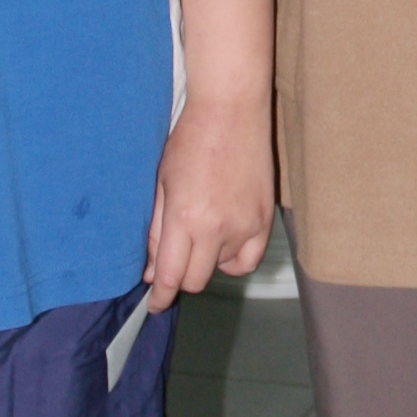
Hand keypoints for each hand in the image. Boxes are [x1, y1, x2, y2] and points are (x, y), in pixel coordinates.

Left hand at [146, 91, 273, 311]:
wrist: (230, 111)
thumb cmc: (191, 140)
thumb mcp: (161, 185)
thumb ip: (156, 232)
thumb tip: (152, 270)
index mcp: (185, 218)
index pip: (171, 277)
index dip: (161, 297)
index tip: (156, 304)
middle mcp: (217, 228)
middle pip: (195, 280)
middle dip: (181, 276)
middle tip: (175, 259)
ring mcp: (245, 225)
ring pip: (221, 268)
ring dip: (207, 259)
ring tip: (203, 228)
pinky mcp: (265, 219)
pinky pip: (249, 259)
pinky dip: (234, 258)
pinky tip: (225, 240)